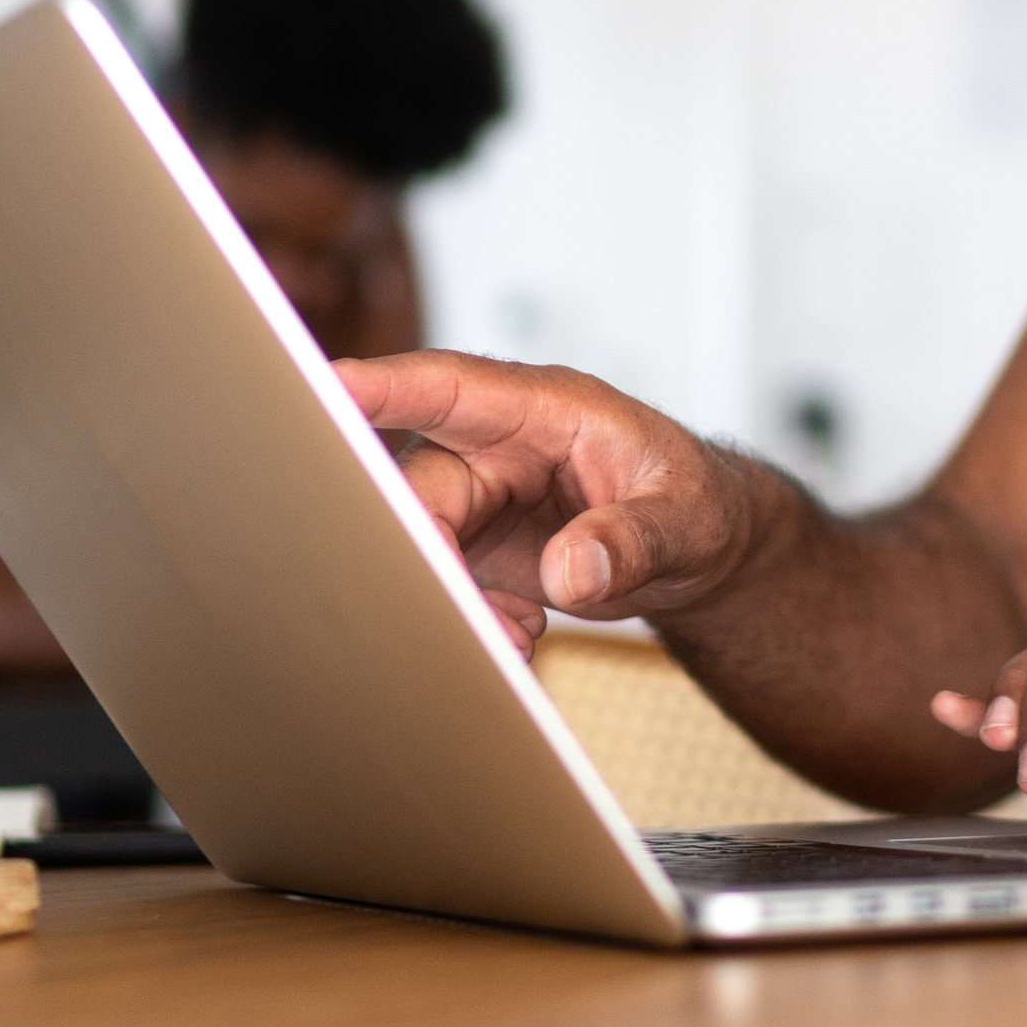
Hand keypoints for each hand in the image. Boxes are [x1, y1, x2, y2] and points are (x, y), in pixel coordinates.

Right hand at [338, 353, 769, 646]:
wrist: (698, 550)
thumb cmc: (696, 504)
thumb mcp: (685, 520)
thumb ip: (633, 539)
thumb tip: (573, 570)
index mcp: (546, 409)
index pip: (451, 385)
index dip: (385, 385)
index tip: (328, 387)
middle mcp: (496, 446)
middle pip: (420, 486)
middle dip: (431, 553)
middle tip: (464, 608)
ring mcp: (479, 497)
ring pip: (424, 542)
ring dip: (453, 600)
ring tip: (514, 641)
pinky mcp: (475, 545)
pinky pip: (444, 582)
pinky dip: (473, 621)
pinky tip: (523, 638)